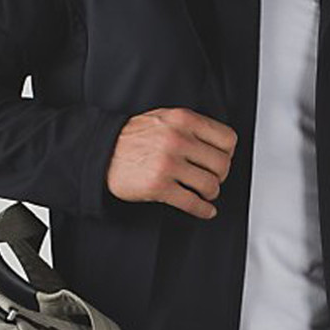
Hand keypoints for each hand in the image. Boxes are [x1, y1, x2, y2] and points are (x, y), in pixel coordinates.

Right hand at [105, 106, 237, 218]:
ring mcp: (168, 164)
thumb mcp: (164, 118)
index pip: (227, 139)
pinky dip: (202, 210)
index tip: (222, 160)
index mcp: (183, 120)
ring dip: (210, 193)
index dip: (228, 153)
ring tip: (204, 193)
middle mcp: (178, 140)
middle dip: (220, 176)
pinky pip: (192, 203)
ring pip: (210, 185)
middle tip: (212, 179)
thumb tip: (217, 144)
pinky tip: (204, 210)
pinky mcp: (159, 186)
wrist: (102, 152)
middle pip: (222, 164)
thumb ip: (190, 126)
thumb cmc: (132, 137)